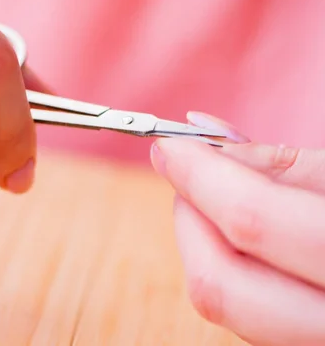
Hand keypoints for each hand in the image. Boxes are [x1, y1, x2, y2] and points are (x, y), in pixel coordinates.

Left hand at [150, 112, 324, 345]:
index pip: (257, 223)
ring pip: (230, 309)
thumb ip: (288, 165)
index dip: (202, 176)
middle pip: (222, 287)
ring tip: (214, 197)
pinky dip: (232, 270)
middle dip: (188, 220)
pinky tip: (244, 236)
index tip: (171, 145)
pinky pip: (252, 318)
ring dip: (203, 245)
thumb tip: (208, 142)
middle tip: (185, 172)